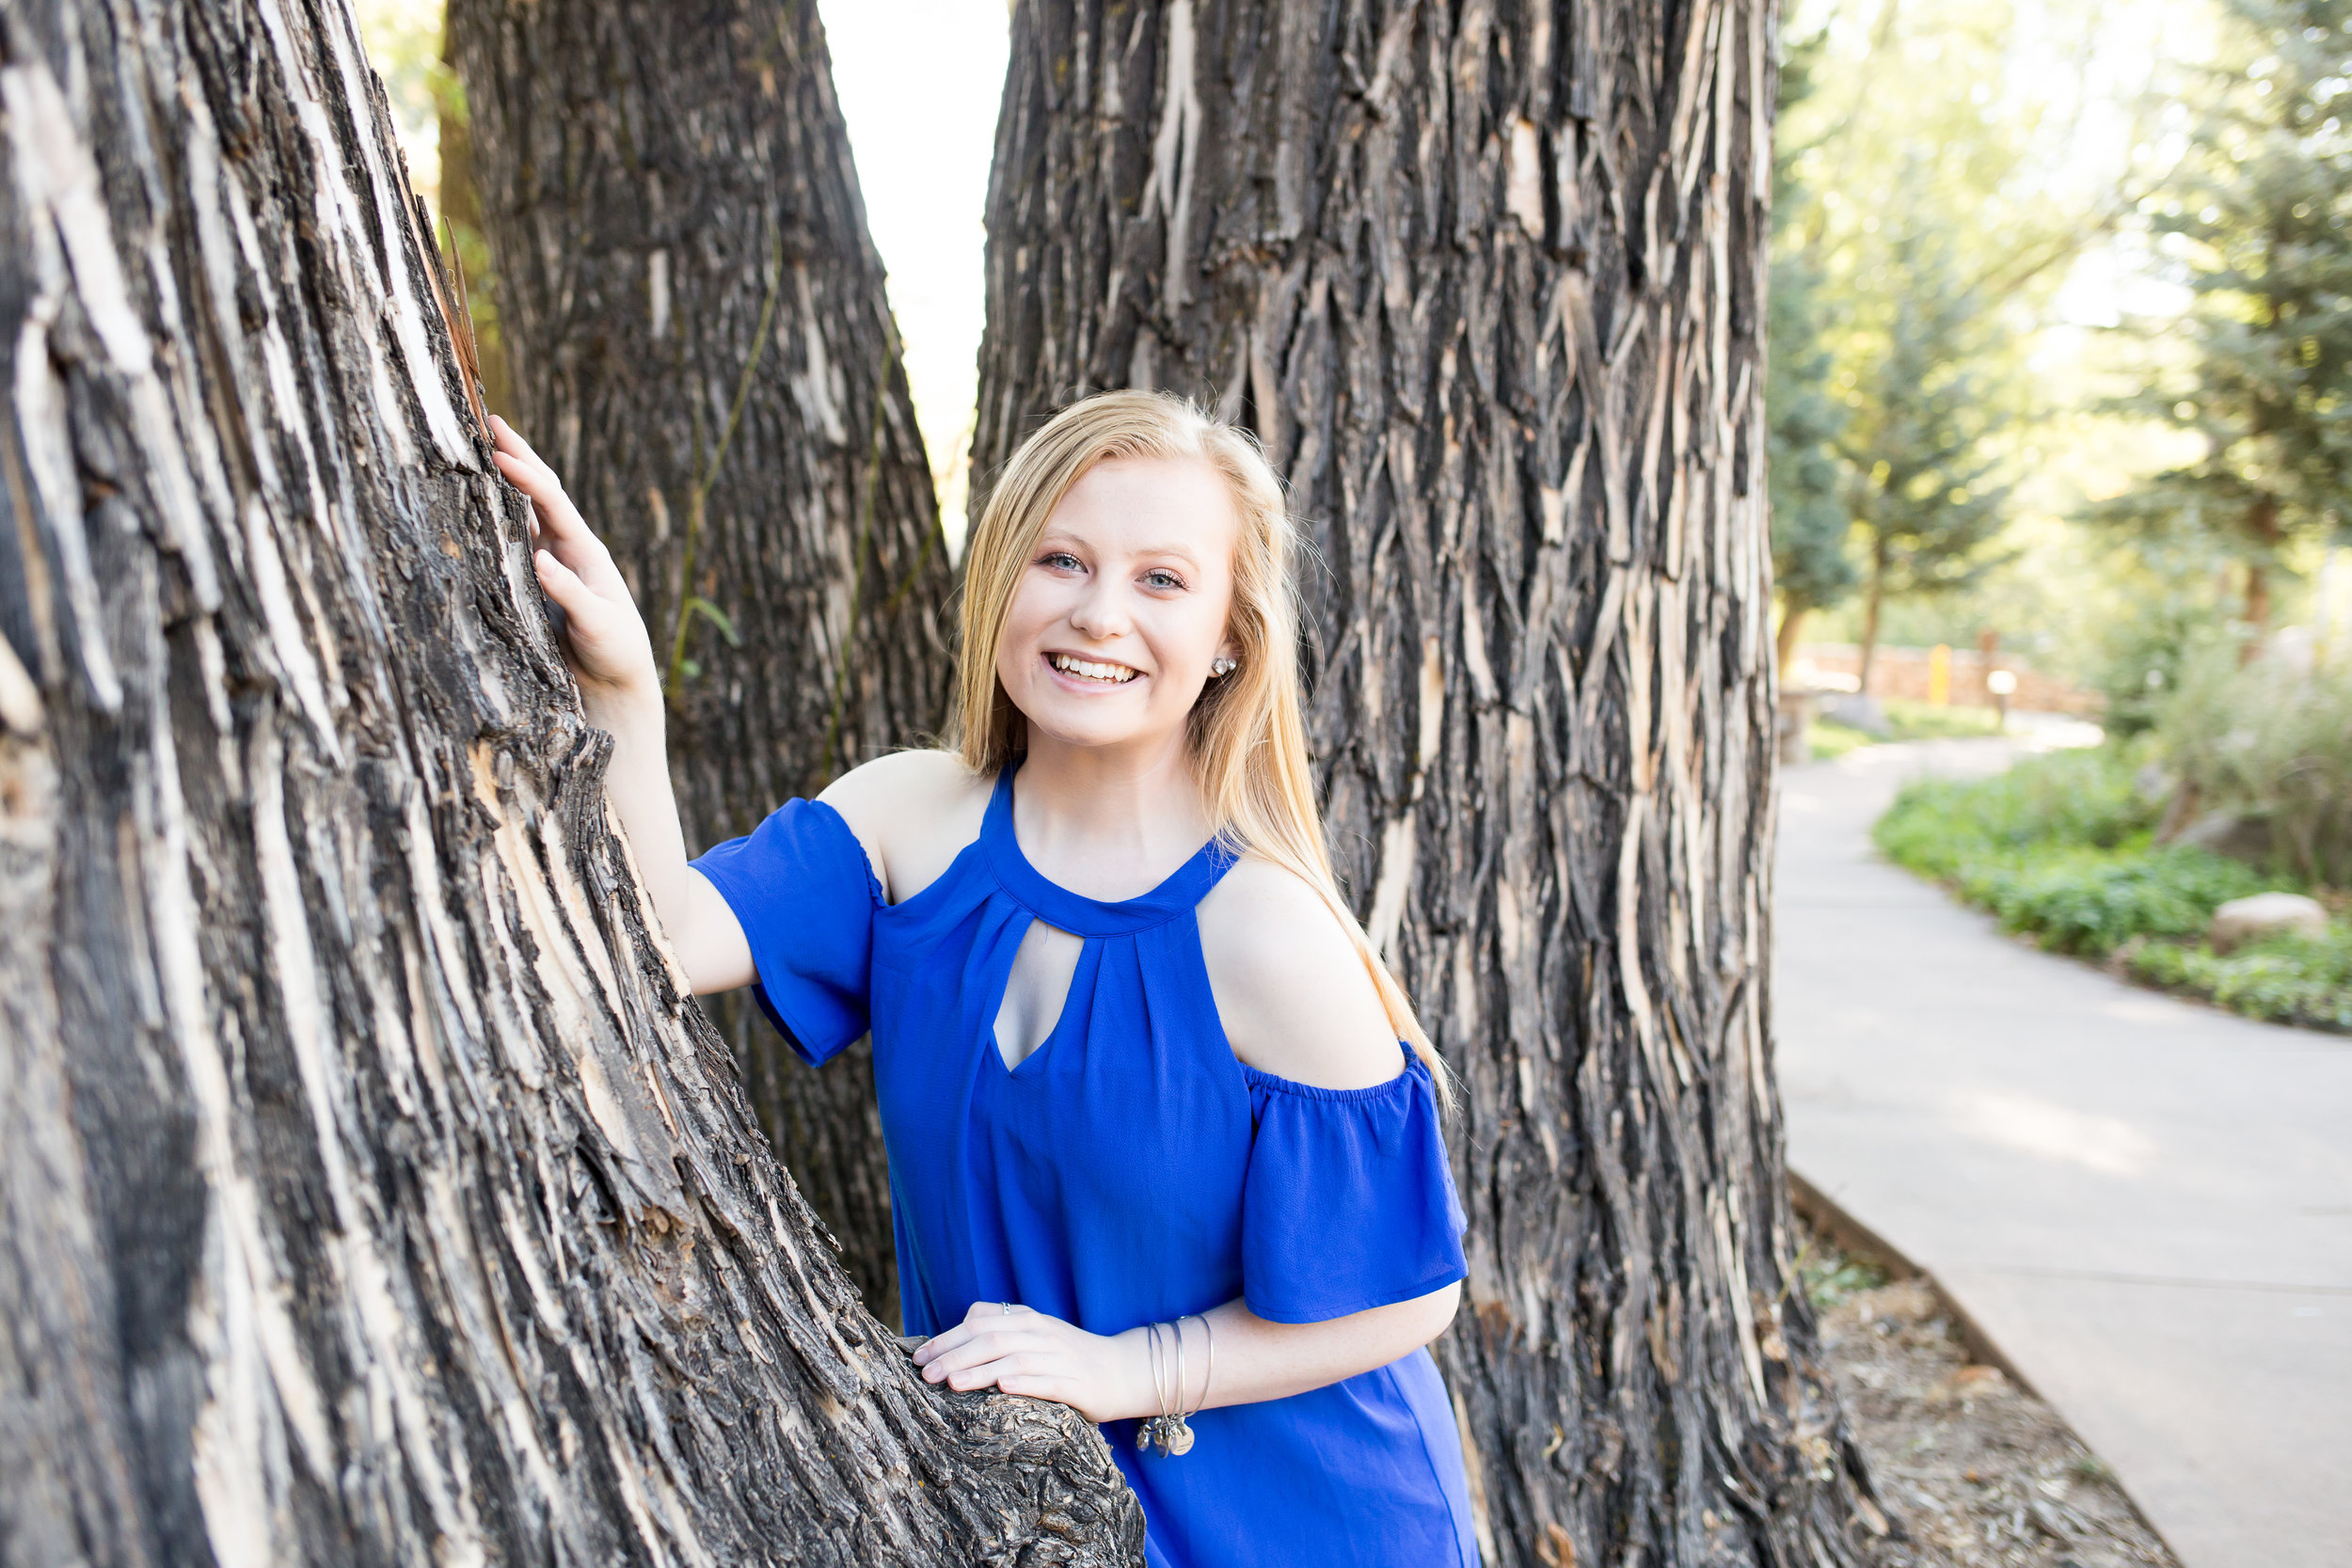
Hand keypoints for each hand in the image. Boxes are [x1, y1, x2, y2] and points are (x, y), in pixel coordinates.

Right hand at [489, 416, 659, 709]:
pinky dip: (496, 515)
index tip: (499, 453)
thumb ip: (571, 594)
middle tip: (490, 421)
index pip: (553, 503)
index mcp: (587, 551)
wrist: (616, 682)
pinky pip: (513, 540)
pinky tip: (477, 501)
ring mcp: (551, 562)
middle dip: (518, 456)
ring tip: (480, 448)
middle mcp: (568, 549)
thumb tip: (540, 560)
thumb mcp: (597, 624)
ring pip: (524, 511)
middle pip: (541, 493)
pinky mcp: (536, 582)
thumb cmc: (616, 652)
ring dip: (505, 480)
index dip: (527, 476)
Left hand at [911, 1302, 1153, 1425]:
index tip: (919, 1357)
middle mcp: (1041, 1334)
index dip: (947, 1338)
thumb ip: (1000, 1326)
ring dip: (979, 1371)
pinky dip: (1023, 1383)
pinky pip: (1047, 1382)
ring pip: (1013, 1359)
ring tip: (951, 1382)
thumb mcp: (1034, 1333)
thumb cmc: (1068, 1355)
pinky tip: (1002, 1387)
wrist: (1122, 1370)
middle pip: (990, 1339)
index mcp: (1028, 1320)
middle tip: (925, 1375)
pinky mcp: (1076, 1384)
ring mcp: (1059, 1358)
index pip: (979, 1321)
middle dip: (953, 1356)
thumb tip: (957, 1329)